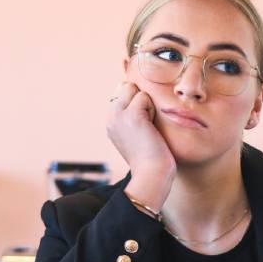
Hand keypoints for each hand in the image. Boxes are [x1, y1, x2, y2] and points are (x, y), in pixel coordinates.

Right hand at [106, 82, 175, 208]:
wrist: (151, 174)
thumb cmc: (151, 158)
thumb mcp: (136, 134)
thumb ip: (133, 115)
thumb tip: (141, 95)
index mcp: (111, 121)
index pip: (122, 92)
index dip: (137, 101)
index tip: (143, 125)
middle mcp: (110, 117)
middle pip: (126, 87)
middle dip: (141, 99)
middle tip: (147, 125)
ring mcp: (118, 115)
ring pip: (135, 89)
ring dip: (148, 105)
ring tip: (148, 127)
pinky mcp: (130, 115)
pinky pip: (144, 96)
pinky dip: (152, 109)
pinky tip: (150, 128)